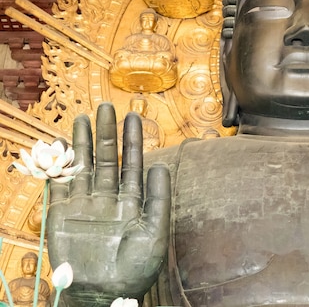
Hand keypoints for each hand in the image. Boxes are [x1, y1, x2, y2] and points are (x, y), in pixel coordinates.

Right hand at [47, 103, 170, 305]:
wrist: (104, 296)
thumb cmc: (135, 269)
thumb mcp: (155, 232)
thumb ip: (158, 199)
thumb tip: (160, 165)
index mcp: (132, 202)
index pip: (132, 164)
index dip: (133, 140)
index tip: (133, 116)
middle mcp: (108, 199)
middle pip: (107, 159)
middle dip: (107, 134)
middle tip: (107, 107)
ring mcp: (85, 205)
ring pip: (83, 166)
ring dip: (83, 143)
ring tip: (84, 117)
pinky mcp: (63, 215)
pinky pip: (61, 186)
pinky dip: (60, 167)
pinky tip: (61, 147)